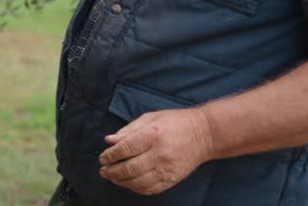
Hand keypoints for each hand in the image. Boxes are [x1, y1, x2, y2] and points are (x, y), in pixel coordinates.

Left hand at [98, 108, 214, 195]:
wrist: (204, 135)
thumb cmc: (175, 122)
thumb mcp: (150, 118)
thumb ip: (129, 130)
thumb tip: (108, 140)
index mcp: (153, 135)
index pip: (125, 149)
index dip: (110, 155)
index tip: (103, 157)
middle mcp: (159, 154)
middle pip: (129, 168)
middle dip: (112, 171)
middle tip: (103, 170)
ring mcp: (167, 169)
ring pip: (138, 182)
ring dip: (121, 181)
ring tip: (111, 177)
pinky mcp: (172, 179)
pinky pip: (150, 189)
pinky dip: (136, 188)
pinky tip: (128, 184)